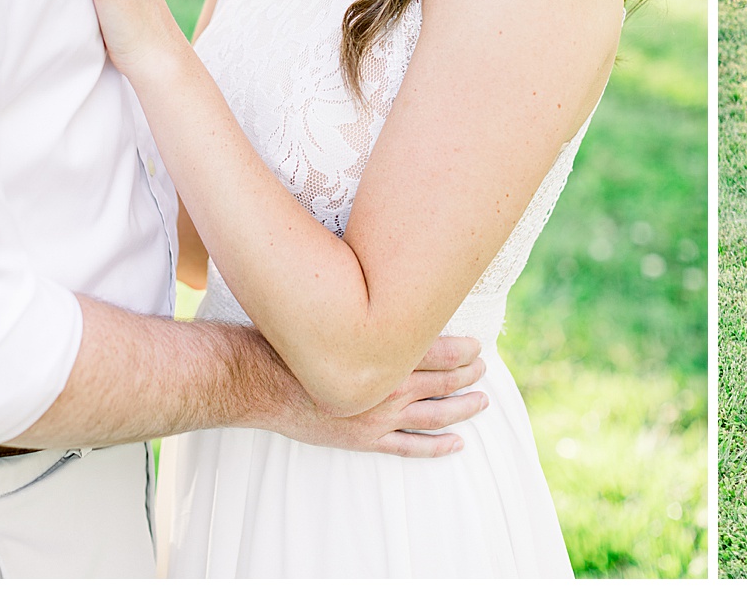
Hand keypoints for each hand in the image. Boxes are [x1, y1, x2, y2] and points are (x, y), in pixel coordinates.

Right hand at [271, 335, 490, 457]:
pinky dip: (436, 446)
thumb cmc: (299, 343)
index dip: (466, 351)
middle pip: (445, 382)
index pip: (443, 353)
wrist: (262, 380)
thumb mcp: (340, 319)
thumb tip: (401, 299)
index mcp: (386, 355)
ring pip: (435, 415)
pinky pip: (409, 447)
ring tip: (482, 401)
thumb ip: (374, 316)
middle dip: (469, 375)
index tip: (478, 346)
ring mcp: (379, 417)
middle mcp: (390, 387)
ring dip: (462, 408)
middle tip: (484, 368)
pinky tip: (457, 443)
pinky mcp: (365, 438)